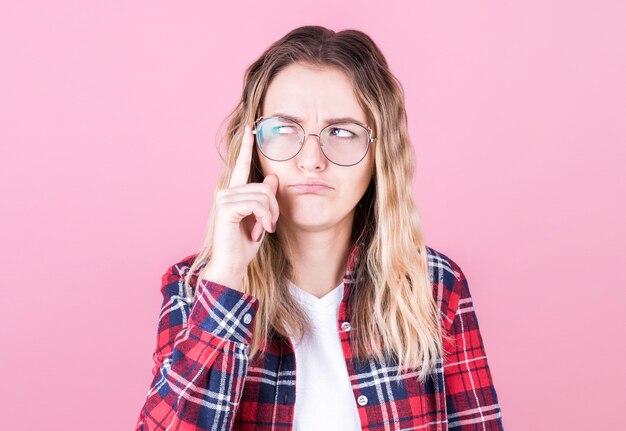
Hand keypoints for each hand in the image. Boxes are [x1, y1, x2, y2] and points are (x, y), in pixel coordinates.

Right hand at [201, 124, 279, 289]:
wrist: (232, 266)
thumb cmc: (244, 245)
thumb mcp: (261, 219)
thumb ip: (266, 199)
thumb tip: (272, 178)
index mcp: (234, 192)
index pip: (241, 165)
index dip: (246, 146)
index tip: (250, 128)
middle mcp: (226, 192)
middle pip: (264, 186)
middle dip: (274, 207)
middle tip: (269, 225)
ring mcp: (224, 199)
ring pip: (263, 195)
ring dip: (270, 215)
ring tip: (264, 230)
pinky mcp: (226, 208)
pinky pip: (257, 205)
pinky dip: (265, 218)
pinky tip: (260, 231)